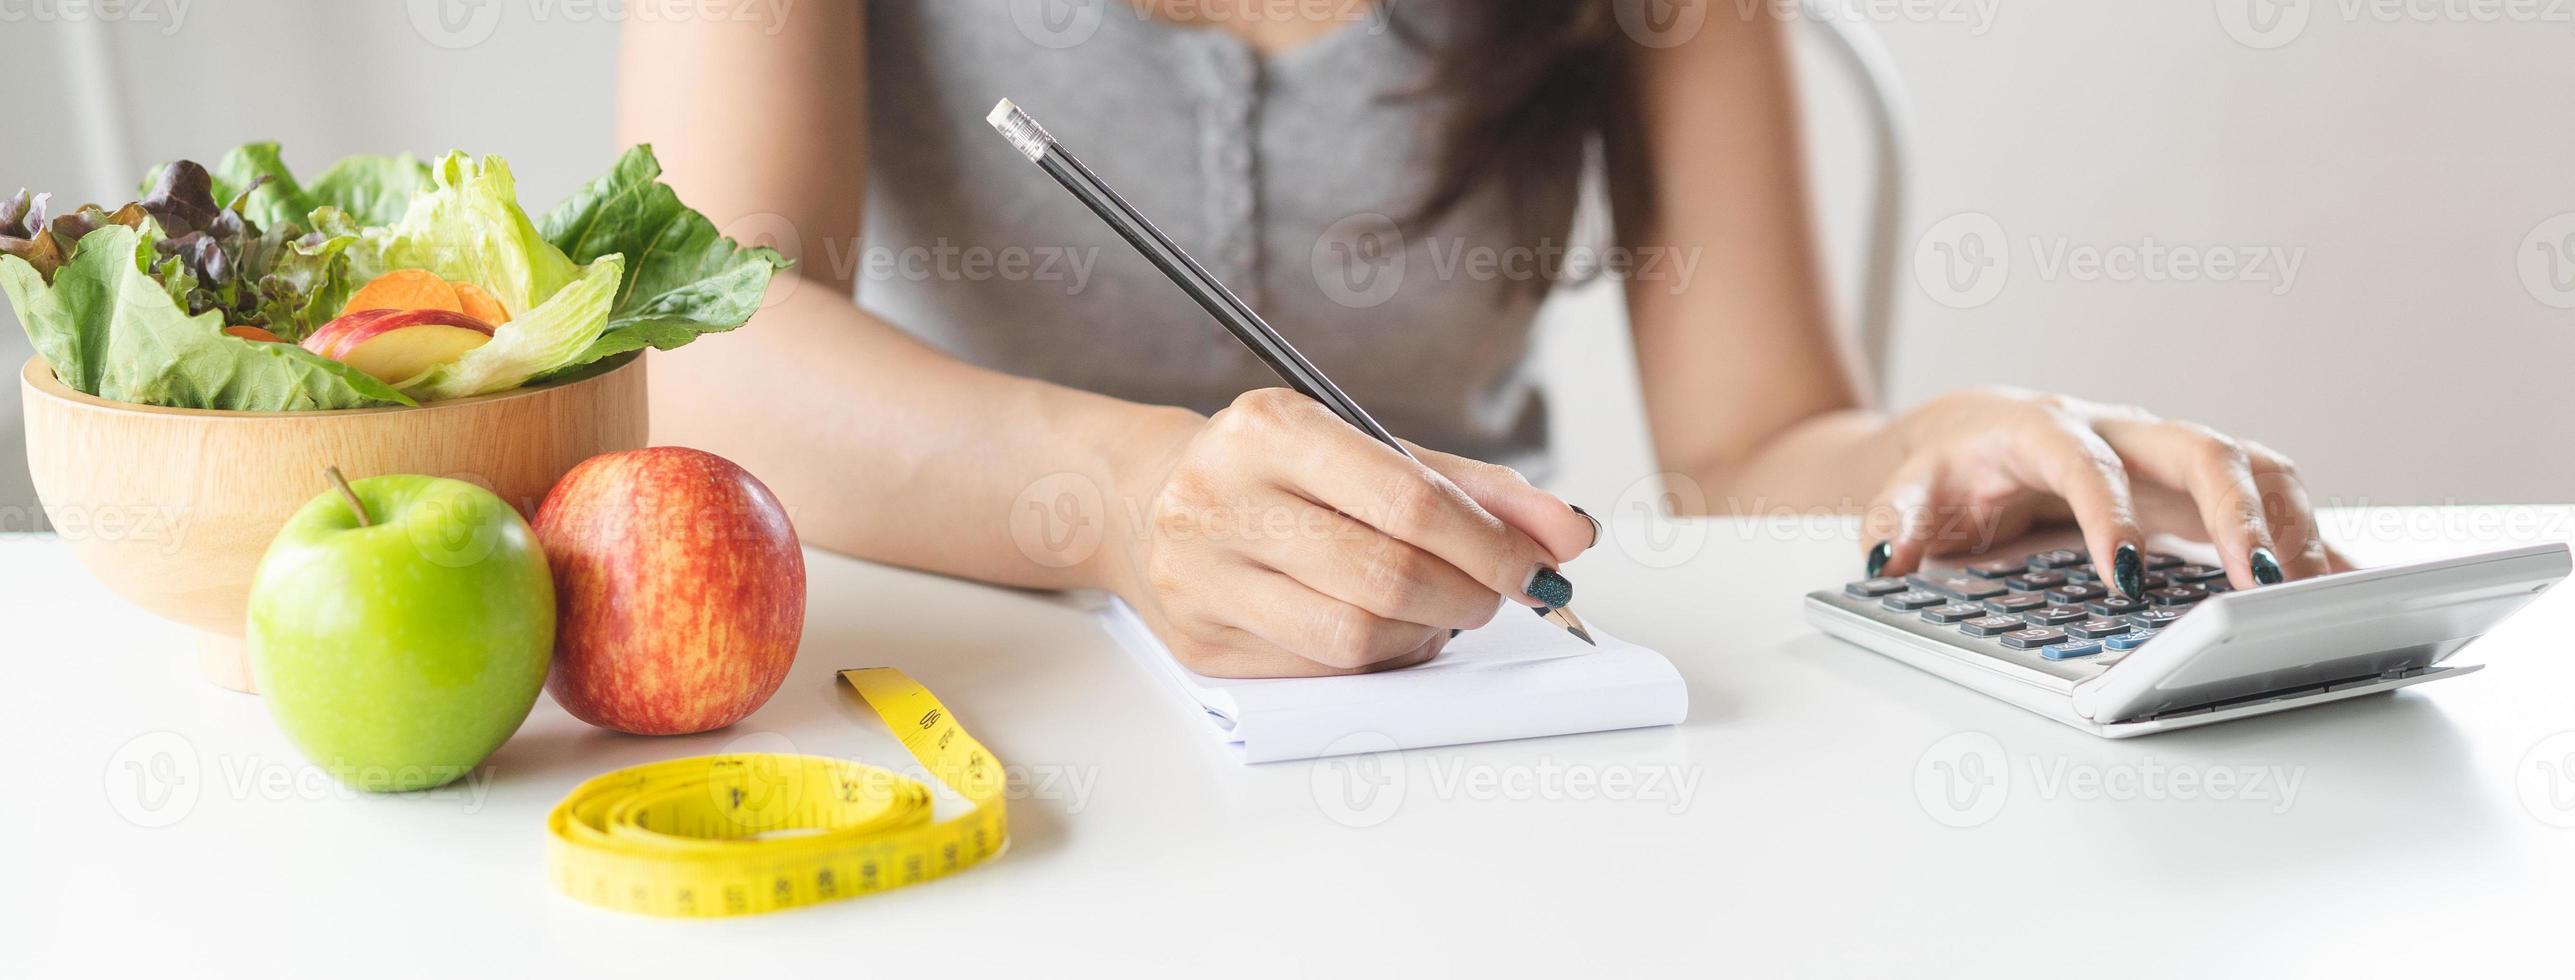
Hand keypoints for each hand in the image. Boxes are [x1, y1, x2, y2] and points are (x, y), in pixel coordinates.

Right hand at [1111, 389, 1596, 677]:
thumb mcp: (1364, 451)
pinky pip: (1321, 671)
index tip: (1538, 565)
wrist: (1142, 501)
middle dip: (1468, 594)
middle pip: (1388, 575)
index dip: (1492, 544)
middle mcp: (1220, 498)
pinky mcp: (1201, 645)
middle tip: (1494, 593)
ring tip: (1438, 610)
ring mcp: (1201, 578)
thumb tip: (1569, 533)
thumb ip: (1471, 488)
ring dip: (1426, 633)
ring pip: (1356, 637)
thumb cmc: (1273, 475)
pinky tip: (1384, 630)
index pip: (1409, 500)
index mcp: (1268, 429)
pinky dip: (1377, 658)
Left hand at [1859, 387, 2342, 593]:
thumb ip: (1891, 526)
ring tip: (2307, 591)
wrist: (1962, 434)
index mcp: (2045, 430)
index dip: (2108, 516)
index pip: (2087, 464)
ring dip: (2288, 522)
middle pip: (2199, 450)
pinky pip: (2268, 496)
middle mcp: (2120, 432)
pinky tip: (2345, 580)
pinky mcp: (2192, 485)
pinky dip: (2311, 535)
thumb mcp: (1903, 494)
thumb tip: (1881, 564)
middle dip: (2236, 512)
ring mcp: (2164, 455)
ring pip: (2249, 466)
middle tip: (2257, 583)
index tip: (2121, 575)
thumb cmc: (1944, 465)